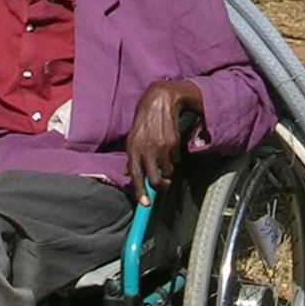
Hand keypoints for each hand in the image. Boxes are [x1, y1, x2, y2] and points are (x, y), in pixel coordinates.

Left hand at [124, 78, 200, 200]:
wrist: (159, 101)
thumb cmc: (144, 120)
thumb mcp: (133, 137)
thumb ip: (131, 157)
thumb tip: (128, 173)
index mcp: (132, 149)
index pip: (136, 175)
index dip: (140, 192)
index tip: (145, 204)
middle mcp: (145, 149)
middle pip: (155, 179)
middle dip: (162, 186)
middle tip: (165, 185)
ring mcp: (160, 146)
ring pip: (168, 170)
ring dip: (168, 168)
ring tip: (165, 156)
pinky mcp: (172, 142)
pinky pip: (176, 158)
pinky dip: (174, 156)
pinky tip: (169, 144)